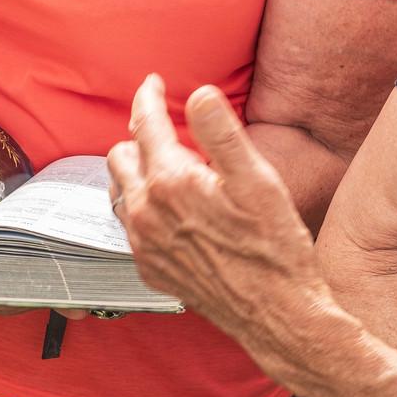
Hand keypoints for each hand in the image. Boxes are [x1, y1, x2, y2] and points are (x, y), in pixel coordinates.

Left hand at [106, 76, 341, 382]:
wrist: (277, 313)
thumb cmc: (274, 245)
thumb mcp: (257, 179)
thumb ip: (221, 132)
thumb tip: (198, 94)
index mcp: (170, 181)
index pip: (144, 123)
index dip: (148, 96)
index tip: (154, 84)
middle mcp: (146, 212)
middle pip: (121, 154)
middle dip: (138, 134)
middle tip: (164, 127)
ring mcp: (143, 243)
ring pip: (119, 191)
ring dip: (134, 171)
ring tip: (163, 164)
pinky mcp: (149, 268)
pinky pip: (129, 225)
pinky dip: (141, 206)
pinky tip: (168, 208)